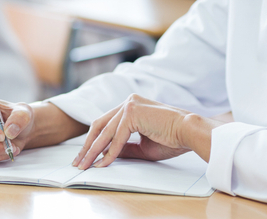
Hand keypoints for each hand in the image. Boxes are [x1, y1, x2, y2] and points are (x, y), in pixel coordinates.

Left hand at [73, 94, 228, 169]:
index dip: (93, 141)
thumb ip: (124, 148)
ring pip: (105, 132)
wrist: (189, 132)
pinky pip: (117, 137)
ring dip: (93, 151)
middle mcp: (127, 102)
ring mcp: (129, 104)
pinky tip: (103, 163)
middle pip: (99, 126)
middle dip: (87, 146)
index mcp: (130, 105)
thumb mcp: (142, 146)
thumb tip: (104, 155)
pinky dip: (109, 152)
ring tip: (85, 165)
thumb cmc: (171, 139)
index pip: (105, 123)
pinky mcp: (132, 112)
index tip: (85, 157)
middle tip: (78, 163)